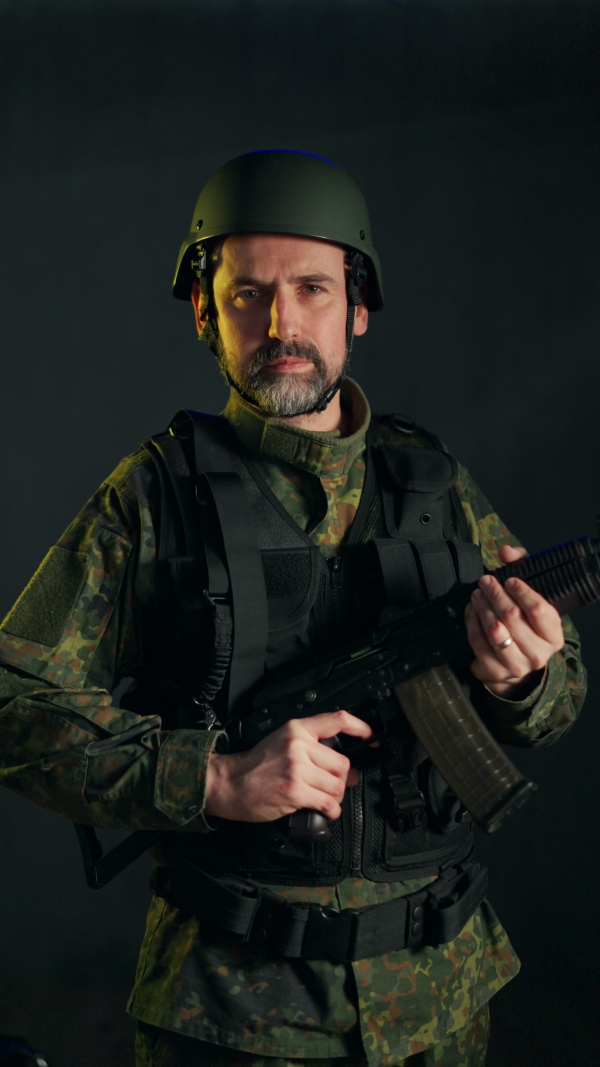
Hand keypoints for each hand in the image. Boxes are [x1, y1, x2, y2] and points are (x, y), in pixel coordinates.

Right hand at [205, 710, 372, 822]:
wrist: (229, 783)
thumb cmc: (254, 765)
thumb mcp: (282, 741)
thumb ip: (310, 746)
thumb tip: (342, 763)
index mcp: (297, 729)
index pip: (337, 720)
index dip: (361, 728)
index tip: (371, 737)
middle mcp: (298, 745)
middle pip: (342, 762)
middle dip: (342, 778)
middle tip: (332, 785)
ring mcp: (297, 768)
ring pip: (338, 784)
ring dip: (336, 796)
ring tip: (325, 798)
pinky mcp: (295, 790)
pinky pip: (328, 802)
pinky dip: (331, 810)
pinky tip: (324, 809)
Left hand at [465, 544, 563, 698]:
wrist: (517, 661)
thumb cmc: (526, 623)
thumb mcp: (531, 596)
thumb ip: (522, 567)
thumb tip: (506, 551)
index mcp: (553, 635)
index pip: (539, 610)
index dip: (521, 591)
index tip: (508, 579)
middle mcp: (538, 654)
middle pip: (512, 617)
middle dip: (495, 595)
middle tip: (485, 582)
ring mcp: (516, 665)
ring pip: (494, 630)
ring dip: (482, 607)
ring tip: (477, 594)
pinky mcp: (494, 671)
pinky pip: (478, 641)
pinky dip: (471, 621)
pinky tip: (471, 609)